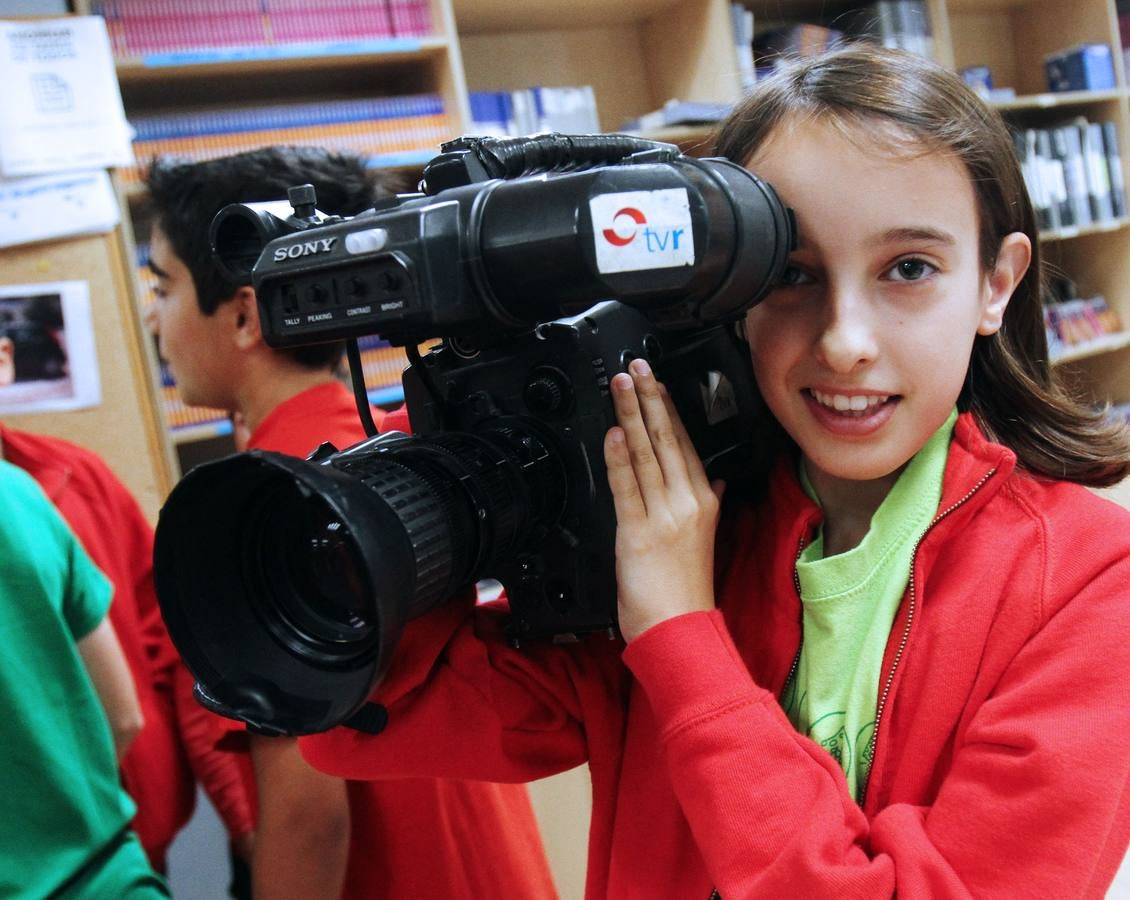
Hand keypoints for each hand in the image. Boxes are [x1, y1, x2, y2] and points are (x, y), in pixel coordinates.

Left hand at [604, 358, 724, 643]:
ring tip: (620, 385)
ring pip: (646, 454)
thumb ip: (710, 503)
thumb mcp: (705, 539)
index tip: (657, 382)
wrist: (679, 630)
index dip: (668, 409)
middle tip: (636, 366)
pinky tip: (613, 433)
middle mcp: (687, 502)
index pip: (684, 443)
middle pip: (666, 439)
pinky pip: (627, 487)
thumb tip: (716, 481)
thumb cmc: (685, 591)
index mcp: (704, 501)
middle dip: (649, 398)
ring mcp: (663, 515)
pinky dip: (619, 457)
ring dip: (631, 415)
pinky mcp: (638, 532)